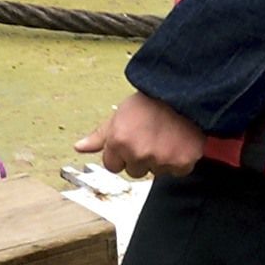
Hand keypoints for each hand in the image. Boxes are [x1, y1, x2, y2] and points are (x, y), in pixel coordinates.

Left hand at [91, 92, 211, 179]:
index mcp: (119, 142)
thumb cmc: (153, 101)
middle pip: (133, 171)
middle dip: (140, 157)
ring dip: (160, 159)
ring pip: (155, 171)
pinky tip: (179, 142)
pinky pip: (177, 171)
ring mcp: (160, 159)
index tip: (133, 140)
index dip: (121, 154)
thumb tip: (80, 147)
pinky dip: (180, 160)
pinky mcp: (182, 163)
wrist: (185, 92)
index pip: (112, 166)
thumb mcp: (120, 114)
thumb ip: (100, 136)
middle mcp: (138, 153)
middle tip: (151, 135)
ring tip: (166, 136)